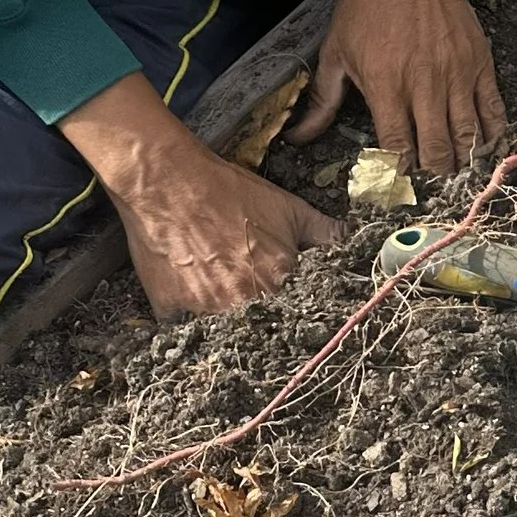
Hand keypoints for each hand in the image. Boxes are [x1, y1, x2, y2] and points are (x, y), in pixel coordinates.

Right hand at [59, 72, 334, 319]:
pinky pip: (184, 334)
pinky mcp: (170, 313)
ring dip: (225, 324)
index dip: (290, 311)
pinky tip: (191, 301)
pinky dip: (189, 324)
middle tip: (246, 297)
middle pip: (259, 329)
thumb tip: (349, 246)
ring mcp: (205, 312)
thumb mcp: (287, 207)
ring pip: (223, 336)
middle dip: (259, 320)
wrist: (167, 181)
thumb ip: (324, 234)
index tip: (284, 304)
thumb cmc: (228, 192)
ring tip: (219, 298)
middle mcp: (244, 303)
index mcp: (278, 282)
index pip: (296, 316)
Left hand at [288, 0, 505, 178]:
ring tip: (457, 177)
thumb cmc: (367, 6)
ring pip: (468, 136)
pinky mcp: (479, 64)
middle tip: (431, 190)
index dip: (398, 179)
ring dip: (463, 163)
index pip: (396, 149)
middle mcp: (424, 86)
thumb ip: (321, 100)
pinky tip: (485, 149)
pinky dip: (492, 134)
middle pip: (436, 151)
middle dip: (434, 178)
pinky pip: (493, 109)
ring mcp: (456, 75)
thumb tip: (298, 137)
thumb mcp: (336, 50)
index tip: (397, 193)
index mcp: (385, 86)